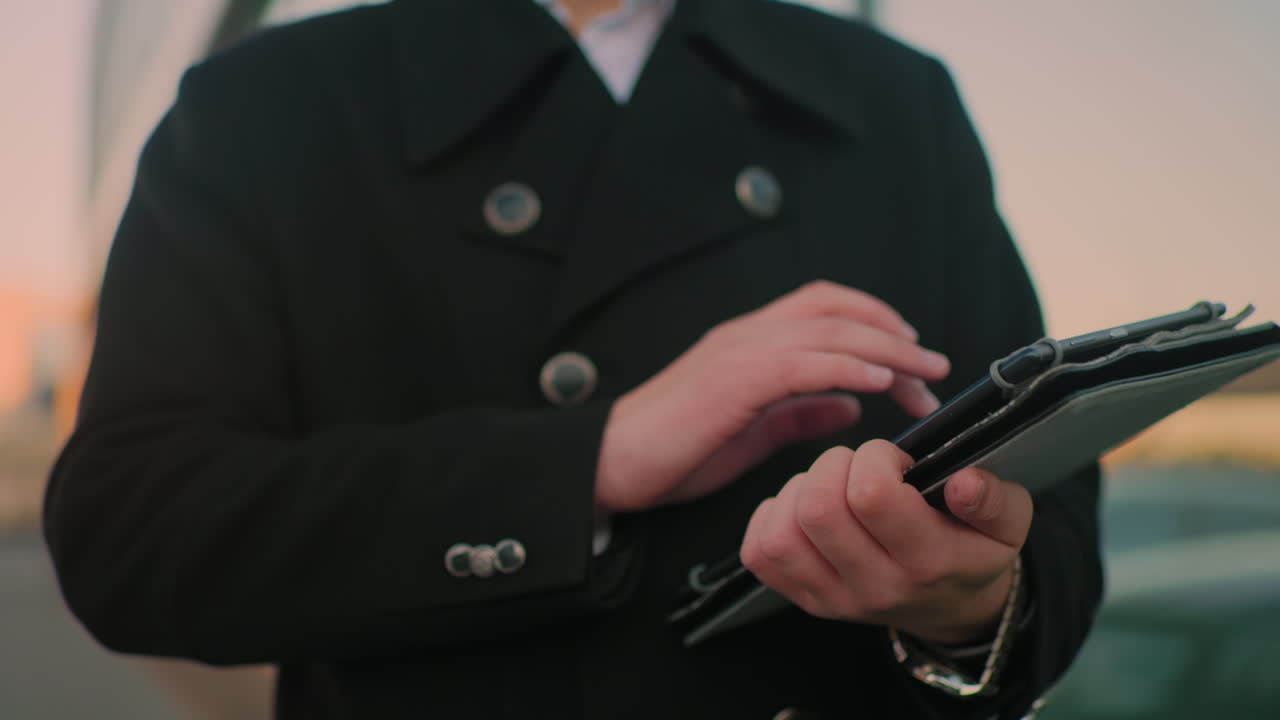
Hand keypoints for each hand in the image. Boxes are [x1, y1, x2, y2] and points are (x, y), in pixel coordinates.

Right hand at [595, 281, 949, 512]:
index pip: (825, 307)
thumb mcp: (752, 431)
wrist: (612, 462)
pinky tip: (879, 381)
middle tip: (935, 368)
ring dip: (885, 348)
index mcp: (752, 342)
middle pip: (837, 310)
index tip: (912, 357)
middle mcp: (748, 335)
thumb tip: (851, 402)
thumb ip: (799, 411)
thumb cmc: (675, 450)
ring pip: (828, 330)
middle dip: (895, 334)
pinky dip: (847, 366)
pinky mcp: (732, 382)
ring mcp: (739, 353)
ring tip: (924, 374)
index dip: (876, 321)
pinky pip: (802, 363)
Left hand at [739, 440, 1031, 644]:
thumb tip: (965, 482)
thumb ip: (995, 500)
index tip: (894, 460)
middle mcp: (875, 587)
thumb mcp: (1009, 524)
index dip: (875, 458)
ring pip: (782, 533)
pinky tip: (803, 508)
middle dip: (833, 466)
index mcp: (928, 562)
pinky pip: (759, 555)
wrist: (954, 609)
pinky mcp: (805, 600)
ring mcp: (834, 599)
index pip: (872, 496)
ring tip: (831, 485)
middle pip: (818, 509)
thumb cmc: (973, 550)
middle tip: (859, 467)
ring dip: (799, 491)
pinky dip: (771, 517)